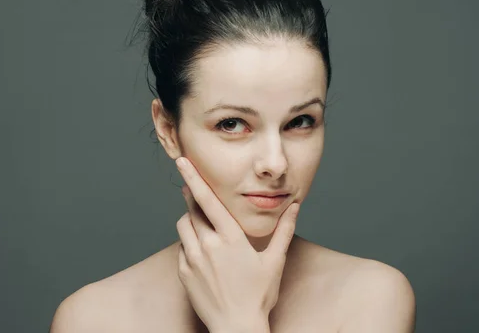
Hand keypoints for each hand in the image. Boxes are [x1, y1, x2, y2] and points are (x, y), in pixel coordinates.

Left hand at [174, 156, 299, 332]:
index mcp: (230, 238)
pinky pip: (182, 247)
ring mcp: (193, 260)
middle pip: (192, 210)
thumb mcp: (275, 261)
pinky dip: (189, 241)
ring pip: (183, 226)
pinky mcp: (184, 273)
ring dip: (190, 219)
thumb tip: (295, 207)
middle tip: (192, 187)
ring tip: (203, 223)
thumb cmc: (258, 295)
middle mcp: (208, 245)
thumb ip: (284, 231)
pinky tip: (203, 249)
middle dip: (191, 196)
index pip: (208, 201)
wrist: (236, 327)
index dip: (194, 179)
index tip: (183, 162)